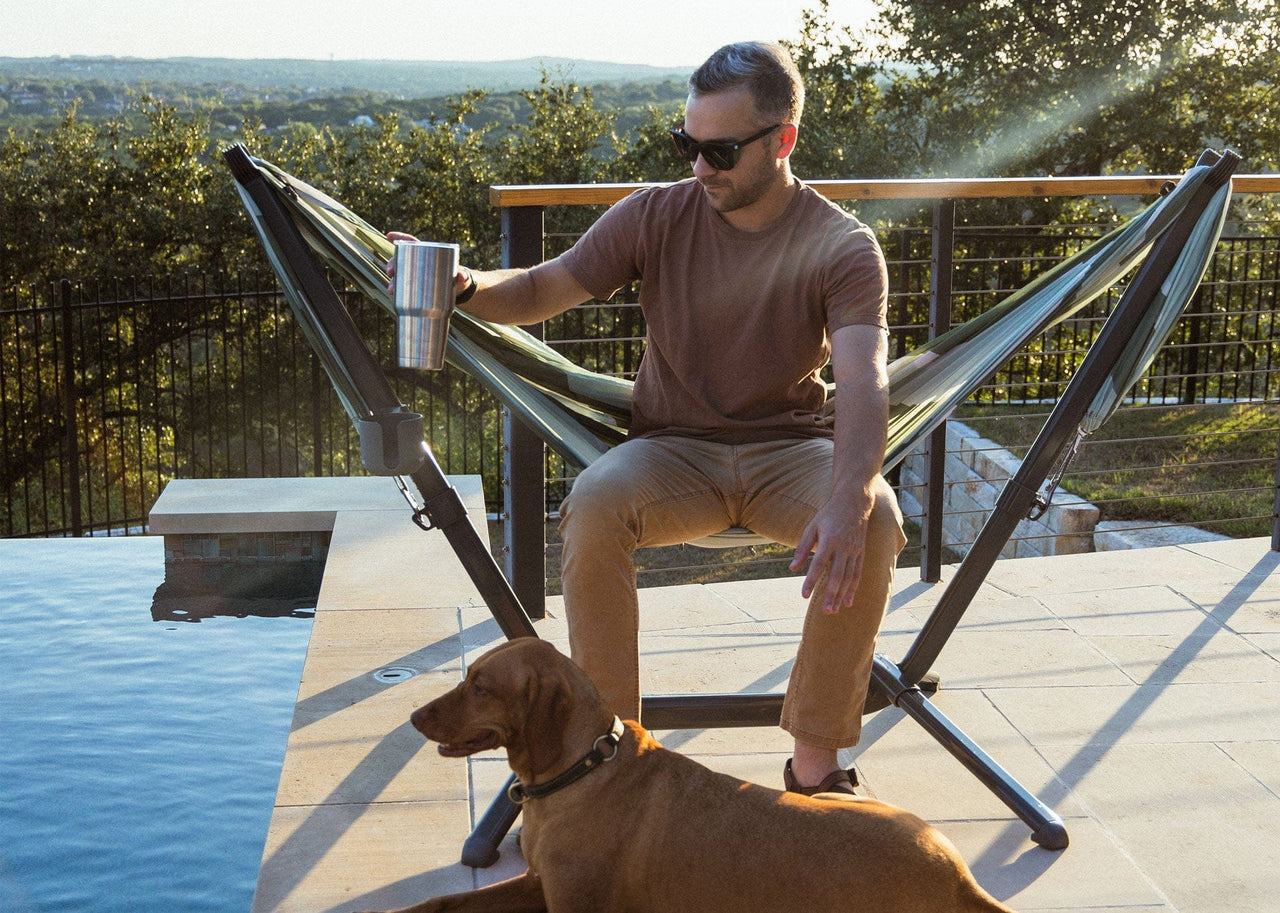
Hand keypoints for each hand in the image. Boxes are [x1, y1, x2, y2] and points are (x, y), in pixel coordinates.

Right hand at [384, 231, 472, 300]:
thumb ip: (462, 275)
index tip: (389, 235)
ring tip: (391, 290)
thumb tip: (461, 276)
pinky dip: (397, 290)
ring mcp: (417, 275)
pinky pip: (404, 286)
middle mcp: (419, 263)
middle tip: (390, 272)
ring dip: (393, 281)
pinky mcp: (417, 286)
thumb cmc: (459, 277)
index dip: (400, 237)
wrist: (459, 290)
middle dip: (392, 264)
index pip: (412, 243)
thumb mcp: (461, 275)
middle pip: (401, 259)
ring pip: (400, 275)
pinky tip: (392, 294)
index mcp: (428, 254)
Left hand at [789, 491, 872, 613]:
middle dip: (831, 594)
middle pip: (837, 575)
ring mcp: (854, 551)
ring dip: (841, 595)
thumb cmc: (829, 515)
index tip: (804, 595)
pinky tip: (848, 601)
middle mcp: (844, 547)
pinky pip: (857, 574)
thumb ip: (803, 548)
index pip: (818, 565)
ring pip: (848, 577)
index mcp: (829, 540)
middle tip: (825, 611)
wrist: (854, 503)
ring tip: (834, 610)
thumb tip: (792, 568)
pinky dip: (853, 589)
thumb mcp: (812, 527)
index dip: (811, 581)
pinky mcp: (861, 553)